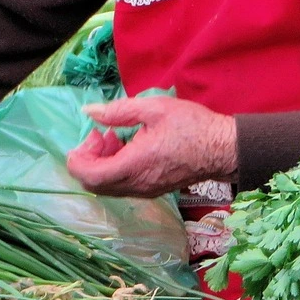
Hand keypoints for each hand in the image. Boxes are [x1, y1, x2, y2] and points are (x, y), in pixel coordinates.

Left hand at [65, 97, 236, 197]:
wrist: (221, 149)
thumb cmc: (191, 126)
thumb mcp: (154, 108)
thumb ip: (118, 111)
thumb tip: (89, 112)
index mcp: (135, 165)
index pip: (90, 176)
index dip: (78, 159)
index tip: (87, 137)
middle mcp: (137, 184)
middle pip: (95, 185)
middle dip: (88, 159)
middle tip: (100, 134)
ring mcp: (145, 191)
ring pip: (108, 187)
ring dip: (102, 163)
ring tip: (115, 137)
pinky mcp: (152, 190)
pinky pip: (122, 186)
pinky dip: (115, 168)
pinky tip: (128, 147)